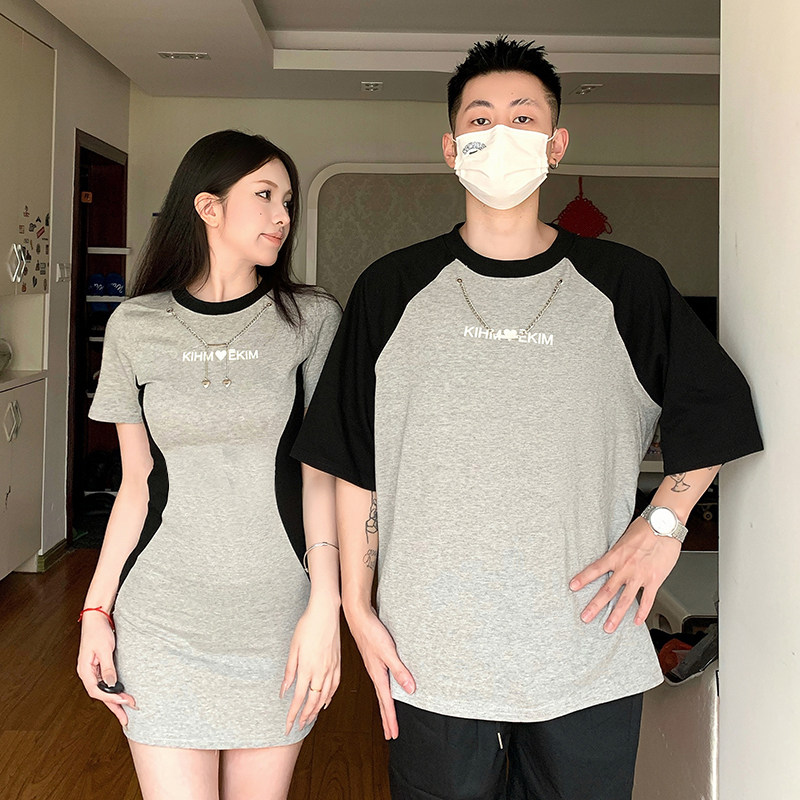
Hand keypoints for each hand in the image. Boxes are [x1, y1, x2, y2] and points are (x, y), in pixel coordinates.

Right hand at [76, 614, 136, 725]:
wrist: (96, 619)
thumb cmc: (98, 632)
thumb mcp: (105, 650)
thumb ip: (108, 667)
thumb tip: (112, 684)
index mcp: (85, 671)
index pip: (97, 691)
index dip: (111, 698)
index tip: (125, 701)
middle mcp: (87, 674)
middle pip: (100, 695)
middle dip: (114, 707)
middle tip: (126, 718)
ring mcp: (92, 671)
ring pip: (103, 691)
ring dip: (115, 700)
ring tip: (126, 711)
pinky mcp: (99, 667)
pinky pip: (106, 683)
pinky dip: (114, 691)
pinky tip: (121, 696)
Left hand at [281, 596, 340, 734]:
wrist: (325, 613)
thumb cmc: (307, 627)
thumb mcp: (293, 648)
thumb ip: (289, 671)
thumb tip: (284, 691)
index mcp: (307, 669)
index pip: (298, 699)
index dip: (293, 715)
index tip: (288, 727)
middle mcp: (321, 672)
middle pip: (313, 702)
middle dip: (305, 716)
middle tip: (298, 726)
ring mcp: (331, 668)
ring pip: (325, 696)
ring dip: (317, 710)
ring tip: (309, 719)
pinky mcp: (338, 663)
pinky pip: (335, 686)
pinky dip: (330, 697)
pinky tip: (325, 702)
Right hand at [345, 605, 414, 739]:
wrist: (358, 617)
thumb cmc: (371, 632)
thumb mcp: (388, 652)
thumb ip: (399, 670)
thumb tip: (410, 689)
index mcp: (377, 675)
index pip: (386, 702)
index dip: (390, 719)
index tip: (393, 734)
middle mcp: (374, 673)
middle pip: (382, 700)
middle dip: (386, 718)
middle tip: (390, 734)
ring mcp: (374, 666)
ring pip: (381, 691)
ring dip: (385, 706)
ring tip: (388, 716)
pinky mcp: (375, 659)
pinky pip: (381, 680)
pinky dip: (384, 691)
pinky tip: (387, 687)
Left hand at [569, 517, 681, 633]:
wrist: (664, 524)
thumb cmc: (646, 528)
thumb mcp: (624, 538)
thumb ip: (618, 553)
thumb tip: (611, 562)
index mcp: (616, 555)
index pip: (595, 569)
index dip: (583, 579)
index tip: (572, 587)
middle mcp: (625, 567)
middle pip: (607, 590)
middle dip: (594, 606)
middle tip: (585, 617)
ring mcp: (640, 575)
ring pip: (625, 600)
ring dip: (615, 615)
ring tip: (608, 627)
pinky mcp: (655, 580)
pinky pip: (647, 600)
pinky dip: (641, 612)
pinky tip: (636, 621)